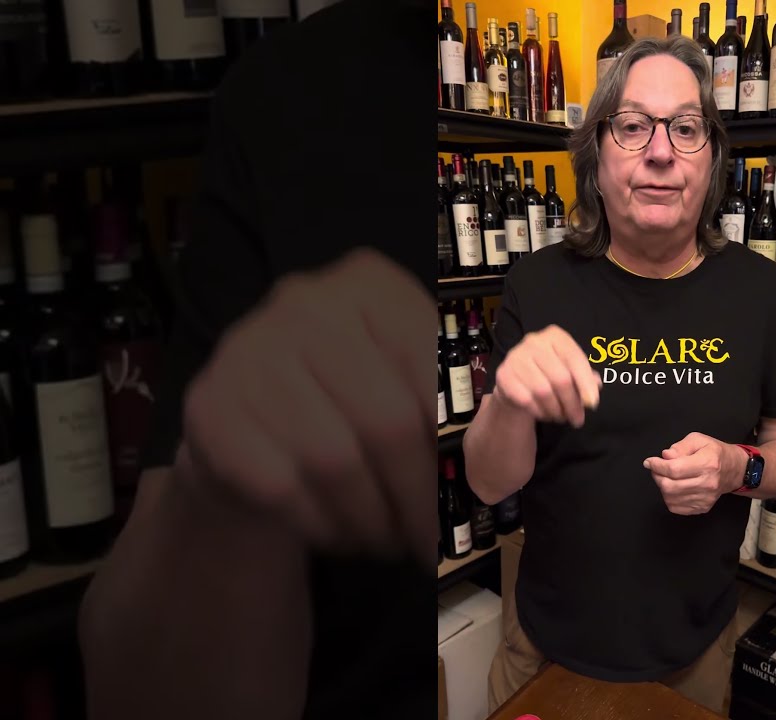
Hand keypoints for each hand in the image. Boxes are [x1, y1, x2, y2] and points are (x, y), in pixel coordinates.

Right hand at [174, 248, 438, 565]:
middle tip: (431, 539)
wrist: (245, 426)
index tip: (469, 491)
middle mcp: (304, 303)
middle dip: (417, 495)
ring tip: (389, 541)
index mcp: (369, 285)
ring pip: (334, 460)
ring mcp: (248, 351)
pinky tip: (340, 533)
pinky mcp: (210, 407)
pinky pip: (281, 486)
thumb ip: (448, 401)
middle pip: (387, 421)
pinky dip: (322, 524)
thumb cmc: (346, 402)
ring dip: (372, 518)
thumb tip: (493, 461)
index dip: (455, 440)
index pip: (432, 368)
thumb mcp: (402, 379)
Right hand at [491, 324, 601, 426]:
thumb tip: (596, 385)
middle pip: (560, 378)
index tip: (592, 403)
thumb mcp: (570, 371)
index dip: (585, 383)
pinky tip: (544, 414)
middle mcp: (534, 341)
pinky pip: (526, 400)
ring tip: (561, 417)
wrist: (515, 382)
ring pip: (543, 392)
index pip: (574, 359)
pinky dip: (539, 411)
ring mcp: (516, 357)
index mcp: (555, 336)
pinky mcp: (503, 374)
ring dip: (556, 410)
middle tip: (577, 419)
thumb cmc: (549, 374)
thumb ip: (585, 377)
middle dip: (572, 403)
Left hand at [643, 432, 745, 514]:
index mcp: (707, 463)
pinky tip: (675, 487)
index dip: (657, 466)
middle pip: (670, 486)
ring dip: (662, 487)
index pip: (674, 469)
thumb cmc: (714, 452)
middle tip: (657, 469)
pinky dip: (669, 497)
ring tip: (666, 477)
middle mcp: (707, 483)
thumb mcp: (698, 440)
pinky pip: (676, 507)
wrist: (734, 470)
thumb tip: (666, 456)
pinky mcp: (703, 507)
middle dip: (657, 476)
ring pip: (670, 498)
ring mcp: (705, 498)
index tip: (649, 462)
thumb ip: (680, 447)